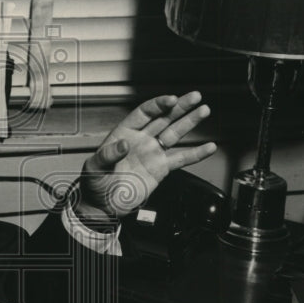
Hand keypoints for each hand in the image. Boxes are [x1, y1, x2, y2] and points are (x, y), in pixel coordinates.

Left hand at [74, 92, 216, 223]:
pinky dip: (196, 154)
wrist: (103, 206)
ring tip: (204, 110)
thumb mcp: (94, 168)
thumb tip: (123, 144)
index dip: (158, 104)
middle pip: (164, 118)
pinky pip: (181, 159)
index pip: (144, 113)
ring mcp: (153, 153)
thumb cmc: (95, 184)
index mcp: (124, 133)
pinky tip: (209, 147)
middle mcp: (141, 140)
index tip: (171, 99)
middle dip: (180, 107)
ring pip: (175, 134)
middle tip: (195, 96)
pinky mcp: (161, 169)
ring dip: (190, 122)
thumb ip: (108, 155)